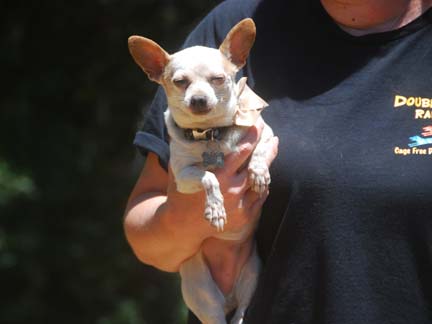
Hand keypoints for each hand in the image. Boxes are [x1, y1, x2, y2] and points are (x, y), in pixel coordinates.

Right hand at [164, 118, 278, 238]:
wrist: (183, 226)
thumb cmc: (181, 193)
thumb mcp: (180, 170)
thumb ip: (186, 149)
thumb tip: (186, 127)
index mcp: (218, 176)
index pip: (242, 151)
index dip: (253, 136)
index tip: (258, 123)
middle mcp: (232, 190)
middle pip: (257, 166)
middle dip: (267, 149)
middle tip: (272, 137)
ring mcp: (240, 205)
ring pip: (262, 181)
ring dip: (266, 167)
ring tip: (270, 152)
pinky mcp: (246, 217)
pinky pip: (261, 196)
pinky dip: (262, 184)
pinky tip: (262, 174)